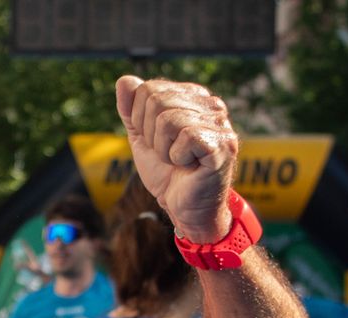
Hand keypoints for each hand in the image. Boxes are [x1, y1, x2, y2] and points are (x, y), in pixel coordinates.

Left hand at [115, 76, 237, 242]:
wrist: (184, 207)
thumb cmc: (167, 173)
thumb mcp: (141, 138)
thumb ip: (131, 110)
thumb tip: (124, 80)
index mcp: (192, 97)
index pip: (148, 89)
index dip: (140, 121)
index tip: (156, 142)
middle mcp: (211, 104)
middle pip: (156, 101)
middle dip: (150, 136)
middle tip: (167, 154)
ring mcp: (220, 123)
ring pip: (168, 119)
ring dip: (163, 149)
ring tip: (179, 161)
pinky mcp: (224, 144)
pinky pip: (185, 137)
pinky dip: (177, 158)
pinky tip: (189, 166)